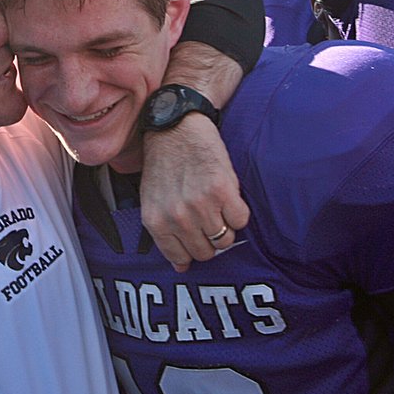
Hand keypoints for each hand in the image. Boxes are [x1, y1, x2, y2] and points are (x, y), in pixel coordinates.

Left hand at [141, 114, 248, 271]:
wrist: (176, 125)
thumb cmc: (164, 162)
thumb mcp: (152, 199)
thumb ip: (164, 233)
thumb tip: (182, 268)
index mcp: (155, 221)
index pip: (182, 259)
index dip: (192, 249)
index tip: (196, 236)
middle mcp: (177, 217)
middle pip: (206, 252)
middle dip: (210, 238)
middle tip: (208, 215)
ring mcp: (200, 205)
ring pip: (226, 239)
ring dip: (225, 224)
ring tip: (215, 202)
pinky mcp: (223, 191)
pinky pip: (241, 220)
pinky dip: (238, 210)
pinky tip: (226, 193)